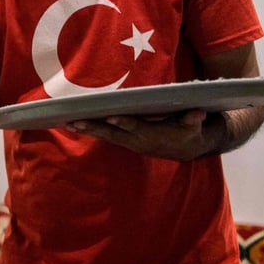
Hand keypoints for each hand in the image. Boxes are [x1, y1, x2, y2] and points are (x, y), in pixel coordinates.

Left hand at [66, 109, 213, 160]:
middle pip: (113, 134)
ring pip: (105, 136)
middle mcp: (138, 141)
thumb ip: (194, 120)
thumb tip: (197, 114)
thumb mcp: (195, 126)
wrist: (187, 149)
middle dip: (94, 127)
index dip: (124, 123)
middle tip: (74, 121)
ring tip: (66, 122)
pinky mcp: (125, 141)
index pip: (136, 128)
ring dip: (86, 129)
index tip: (111, 117)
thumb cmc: (190, 131)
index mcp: (153, 135)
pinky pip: (105, 136)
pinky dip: (90, 130)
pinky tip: (74, 124)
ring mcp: (130, 142)